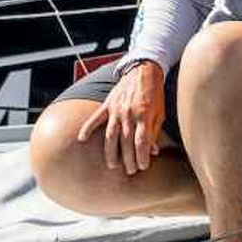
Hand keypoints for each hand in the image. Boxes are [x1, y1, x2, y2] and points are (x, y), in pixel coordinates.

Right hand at [77, 60, 165, 174]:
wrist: (143, 70)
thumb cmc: (154, 93)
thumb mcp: (159, 112)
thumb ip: (154, 131)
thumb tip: (152, 151)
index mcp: (144, 114)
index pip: (142, 141)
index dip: (142, 155)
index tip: (143, 166)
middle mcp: (129, 113)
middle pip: (126, 141)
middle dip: (129, 158)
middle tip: (131, 171)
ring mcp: (116, 109)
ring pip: (111, 135)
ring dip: (111, 152)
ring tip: (113, 165)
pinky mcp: (108, 104)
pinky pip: (96, 118)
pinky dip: (88, 128)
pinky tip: (82, 139)